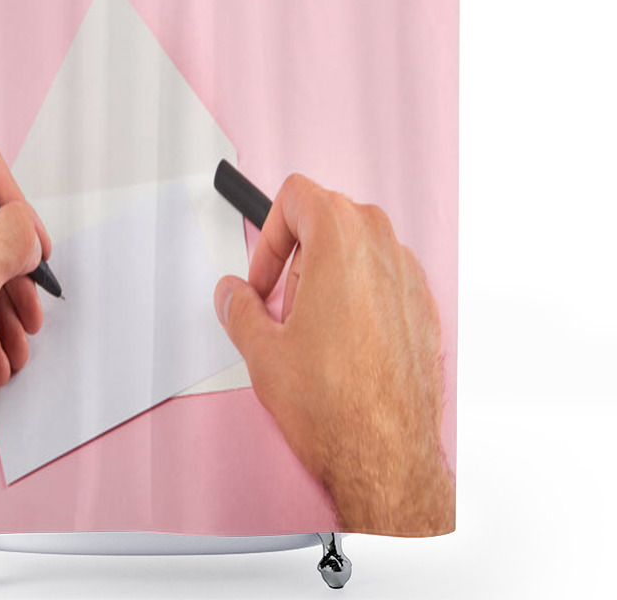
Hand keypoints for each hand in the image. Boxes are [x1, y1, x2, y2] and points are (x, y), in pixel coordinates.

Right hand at [214, 174, 453, 534]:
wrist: (388, 458)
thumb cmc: (337, 407)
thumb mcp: (262, 351)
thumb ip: (238, 309)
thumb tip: (231, 294)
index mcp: (341, 241)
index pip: (296, 195)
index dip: (269, 235)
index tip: (264, 277)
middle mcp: (383, 248)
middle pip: (328, 218)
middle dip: (297, 256)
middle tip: (285, 306)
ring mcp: (410, 278)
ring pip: (358, 247)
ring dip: (328, 274)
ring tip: (314, 331)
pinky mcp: (424, 307)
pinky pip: (384, 278)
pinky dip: (359, 294)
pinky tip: (345, 344)